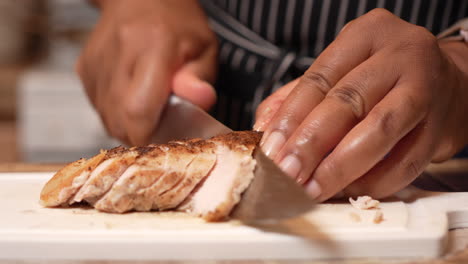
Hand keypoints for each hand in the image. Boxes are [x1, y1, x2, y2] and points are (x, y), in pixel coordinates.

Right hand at [77, 0, 217, 145]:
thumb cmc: (177, 23)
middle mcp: (119, 54)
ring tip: (149, 103)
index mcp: (154, 46)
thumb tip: (199, 100)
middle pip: (119, 122)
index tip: (166, 136)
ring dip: (129, 124)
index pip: (139, 109)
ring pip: (108, 119)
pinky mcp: (84, 70)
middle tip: (161, 121)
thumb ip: (200, 77)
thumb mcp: (204, 47)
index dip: (151, 135)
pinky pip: (99, 108)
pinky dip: (117, 112)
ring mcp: (96, 63)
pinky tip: (132, 95)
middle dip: (142, 134)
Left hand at [255, 9, 467, 200]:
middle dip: (310, 145)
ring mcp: (426, 90)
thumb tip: (265, 127)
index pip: (320, 78)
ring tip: (311, 188)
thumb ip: (299, 94)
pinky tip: (348, 189)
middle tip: (286, 173)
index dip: (291, 117)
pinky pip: (404, 163)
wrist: (450, 80)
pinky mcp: (442, 127)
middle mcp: (400, 56)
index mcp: (367, 35)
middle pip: (347, 103)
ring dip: (339, 168)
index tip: (271, 148)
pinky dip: (372, 181)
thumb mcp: (341, 69)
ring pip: (378, 132)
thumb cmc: (384, 75)